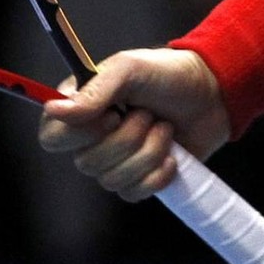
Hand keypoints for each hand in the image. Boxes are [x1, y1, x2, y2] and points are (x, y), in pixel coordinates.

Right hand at [37, 47, 230, 201]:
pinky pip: (134, 194)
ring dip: (147, 152)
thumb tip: (55, 111)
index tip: (109, 116)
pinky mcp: (138, 180)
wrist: (212, 95)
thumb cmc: (167, 74)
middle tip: (147, 113)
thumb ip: (95, 90)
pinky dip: (157, 174)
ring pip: (112, 181)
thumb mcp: (130, 68)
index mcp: (82, 105)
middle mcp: (92, 136)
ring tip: (164, 127)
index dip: (77, 135)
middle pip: (86, 163)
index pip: (52, 137)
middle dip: (127, 139)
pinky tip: (172, 154)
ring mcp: (115, 161)